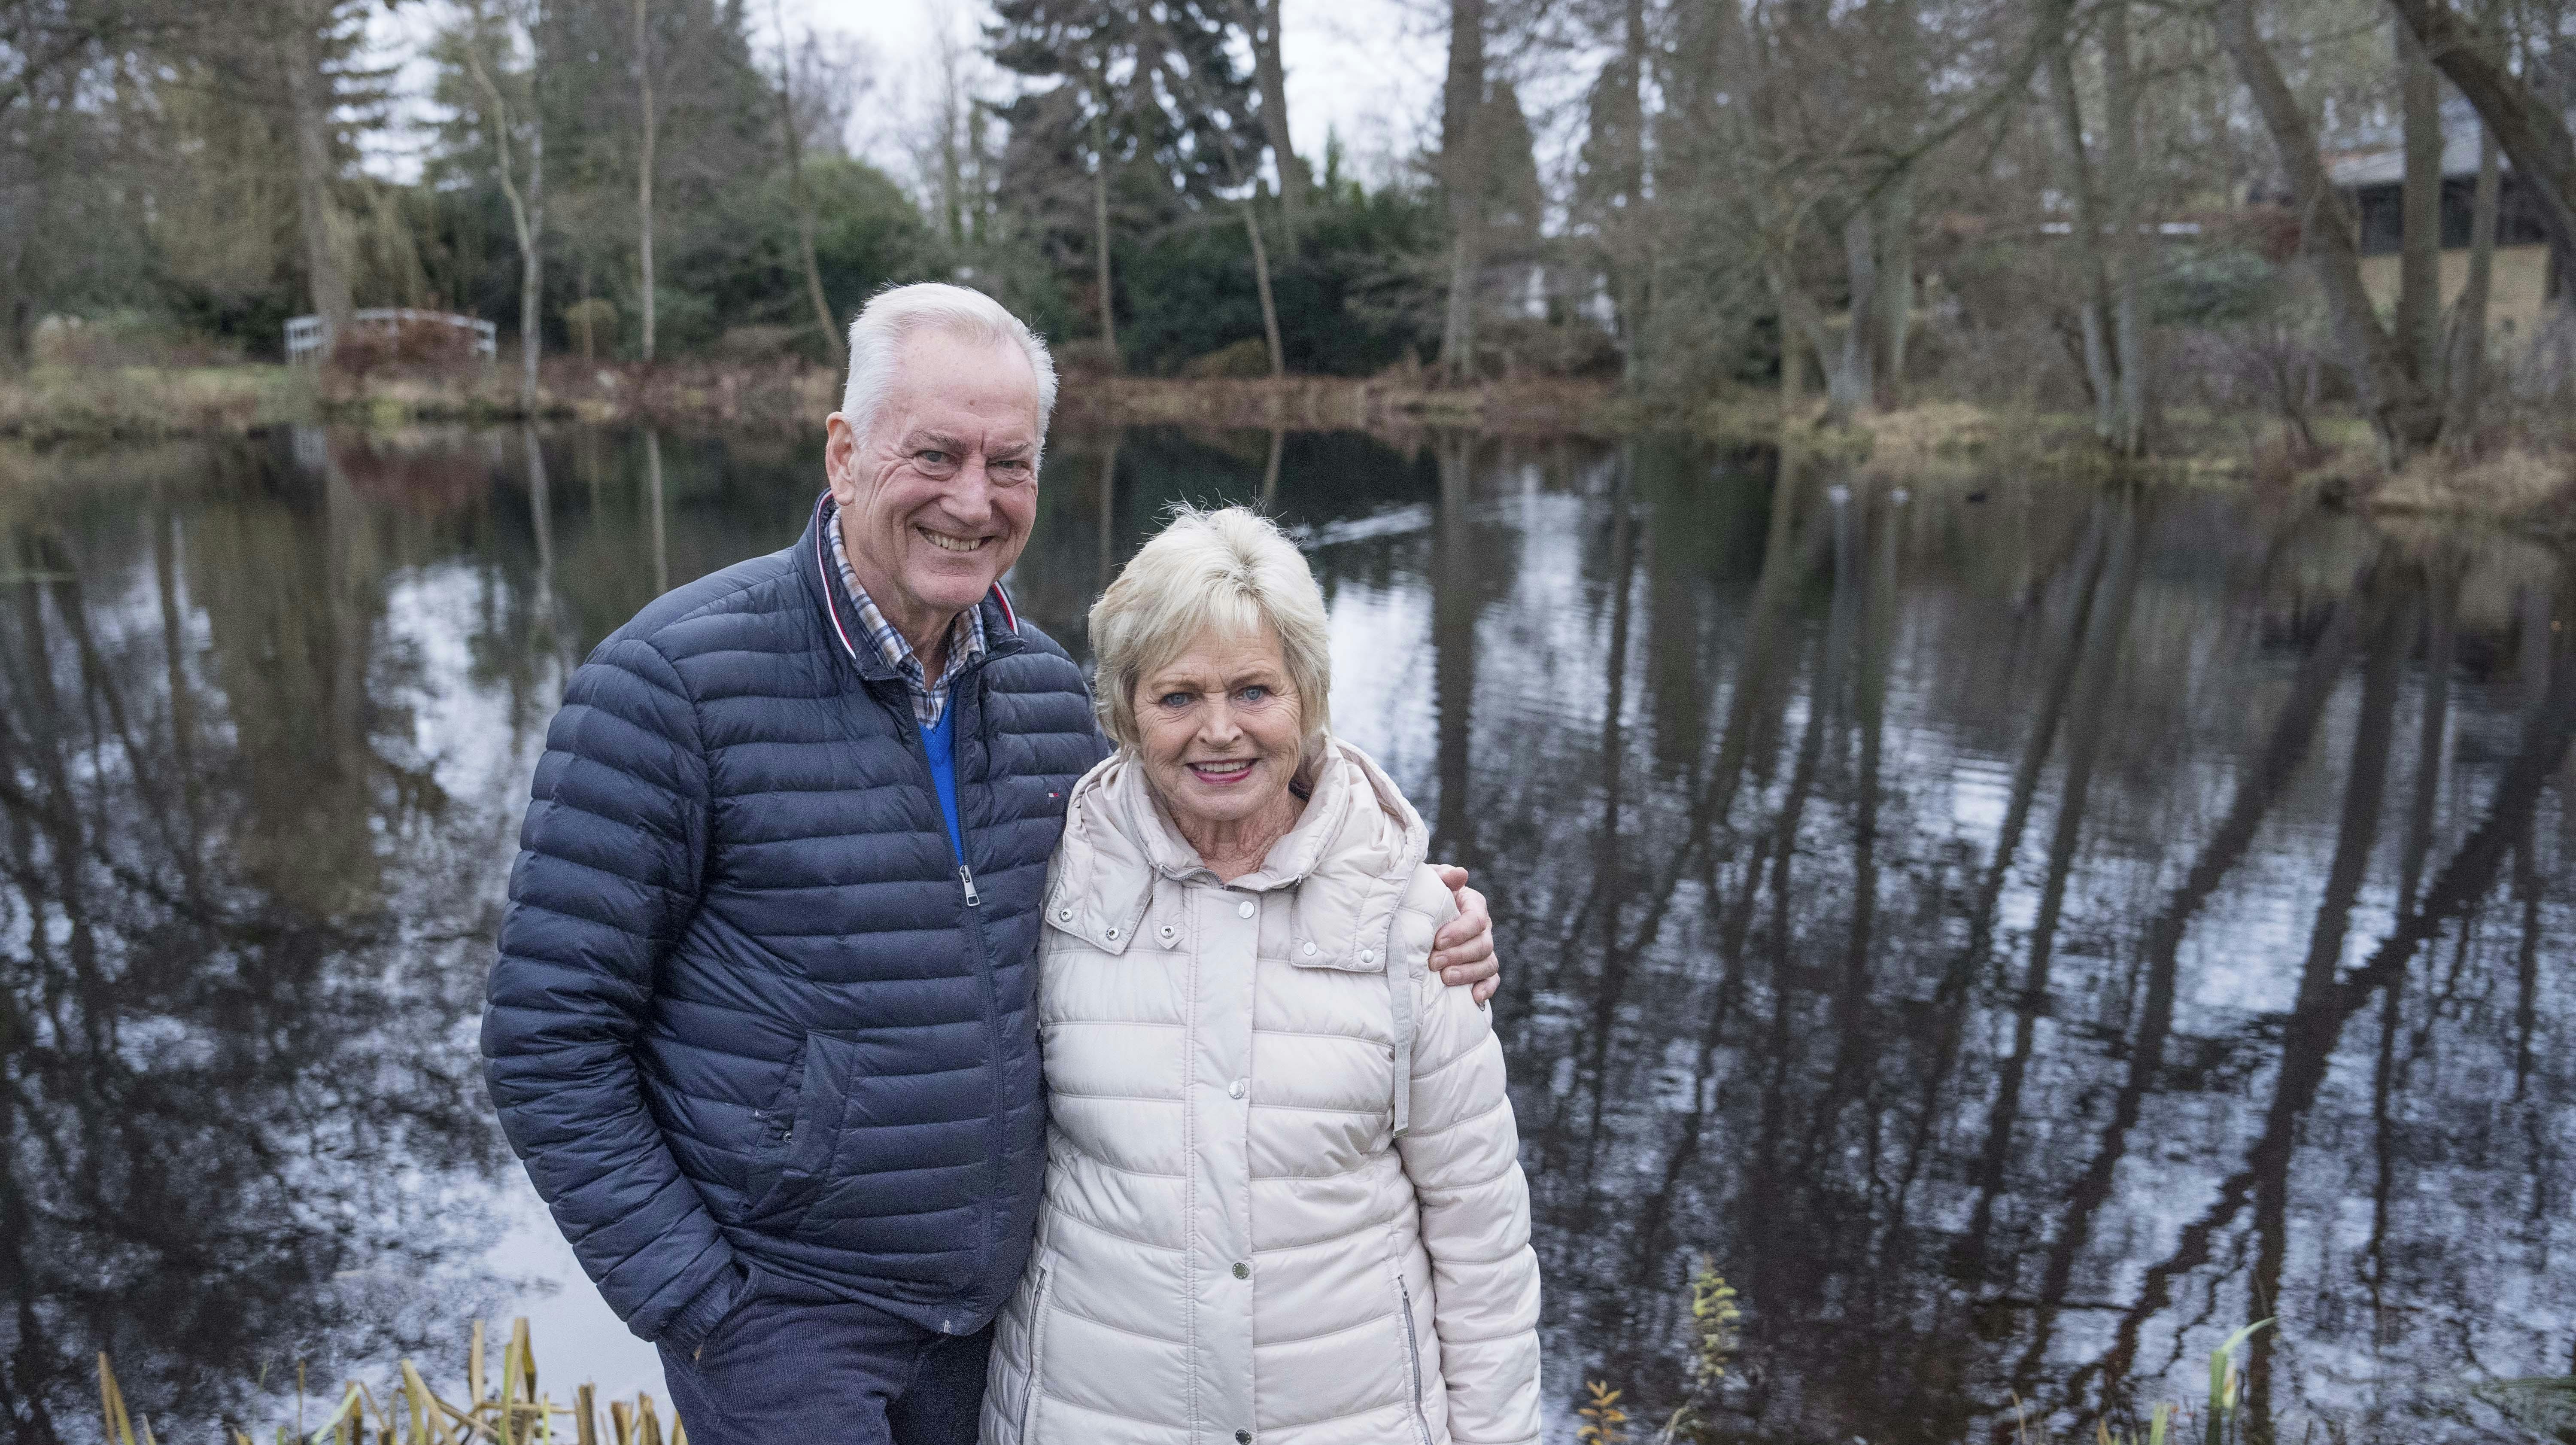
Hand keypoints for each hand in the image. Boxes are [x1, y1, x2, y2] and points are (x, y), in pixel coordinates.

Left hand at [1431, 864, 1499, 1003]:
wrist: (1416, 916)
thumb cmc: (1423, 896)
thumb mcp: (1429, 882)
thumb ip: (1443, 877)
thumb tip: (1460, 874)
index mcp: (1473, 904)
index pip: (1476, 918)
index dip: (1460, 931)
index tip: (1438, 940)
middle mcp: (1483, 928)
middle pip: (1483, 944)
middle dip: (1459, 955)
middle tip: (1433, 962)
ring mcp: (1483, 949)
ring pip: (1488, 963)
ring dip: (1469, 973)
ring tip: (1446, 979)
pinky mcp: (1481, 968)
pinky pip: (1492, 979)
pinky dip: (1486, 988)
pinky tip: (1474, 997)